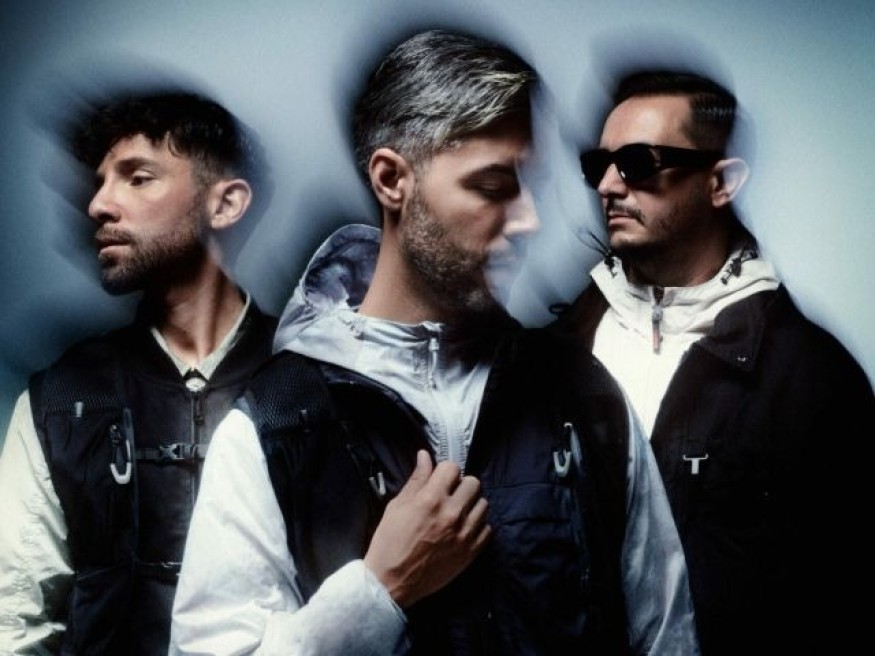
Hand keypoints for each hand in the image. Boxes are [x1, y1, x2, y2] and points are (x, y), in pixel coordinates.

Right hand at [363, 449, 491, 607]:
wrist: (391, 582)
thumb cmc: (390, 542)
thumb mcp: (397, 506)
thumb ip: (416, 480)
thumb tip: (425, 456)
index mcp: (431, 499)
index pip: (452, 468)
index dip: (445, 471)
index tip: (440, 480)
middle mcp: (452, 514)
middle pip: (473, 483)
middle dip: (461, 485)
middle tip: (450, 496)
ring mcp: (464, 534)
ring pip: (483, 504)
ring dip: (471, 505)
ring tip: (457, 513)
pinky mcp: (471, 552)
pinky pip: (487, 528)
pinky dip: (477, 526)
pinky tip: (463, 530)